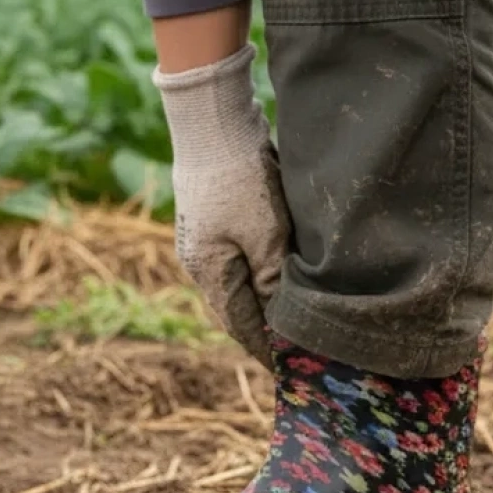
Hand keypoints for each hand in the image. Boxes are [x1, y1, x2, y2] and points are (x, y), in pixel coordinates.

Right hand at [155, 46, 290, 367]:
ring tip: (289, 319)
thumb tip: (277, 319)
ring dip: (261, 302)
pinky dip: (257, 275)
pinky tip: (277, 275)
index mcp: (208, 272)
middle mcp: (199, 261)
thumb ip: (272, 280)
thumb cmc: (239, 179)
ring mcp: (203, 238)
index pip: (239, 325)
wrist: (211, 121)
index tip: (288, 371)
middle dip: (262, 331)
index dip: (264, 349)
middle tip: (294, 352)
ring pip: (236, 284)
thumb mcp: (265, 234)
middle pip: (234, 309)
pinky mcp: (213, 217)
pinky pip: (237, 260)